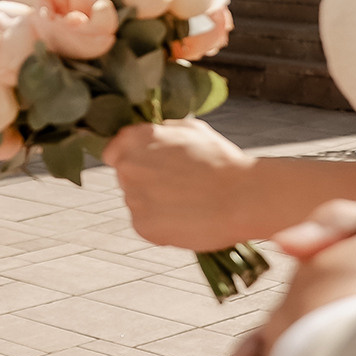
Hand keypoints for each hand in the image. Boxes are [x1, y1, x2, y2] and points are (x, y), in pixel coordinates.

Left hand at [103, 118, 255, 249]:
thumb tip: (154, 135)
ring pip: (138, 202)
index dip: (133, 160)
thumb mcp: (192, 129)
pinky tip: (186, 217)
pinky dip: (163, 225)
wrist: (242, 197)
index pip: (113, 152)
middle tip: (179, 186)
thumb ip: (163, 131)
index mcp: (134, 139)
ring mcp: (133, 198)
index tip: (151, 167)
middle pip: (127, 179)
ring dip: (155, 204)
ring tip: (188, 202)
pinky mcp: (142, 226)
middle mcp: (127, 167)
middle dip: (147, 182)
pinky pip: (147, 225)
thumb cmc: (221, 160)